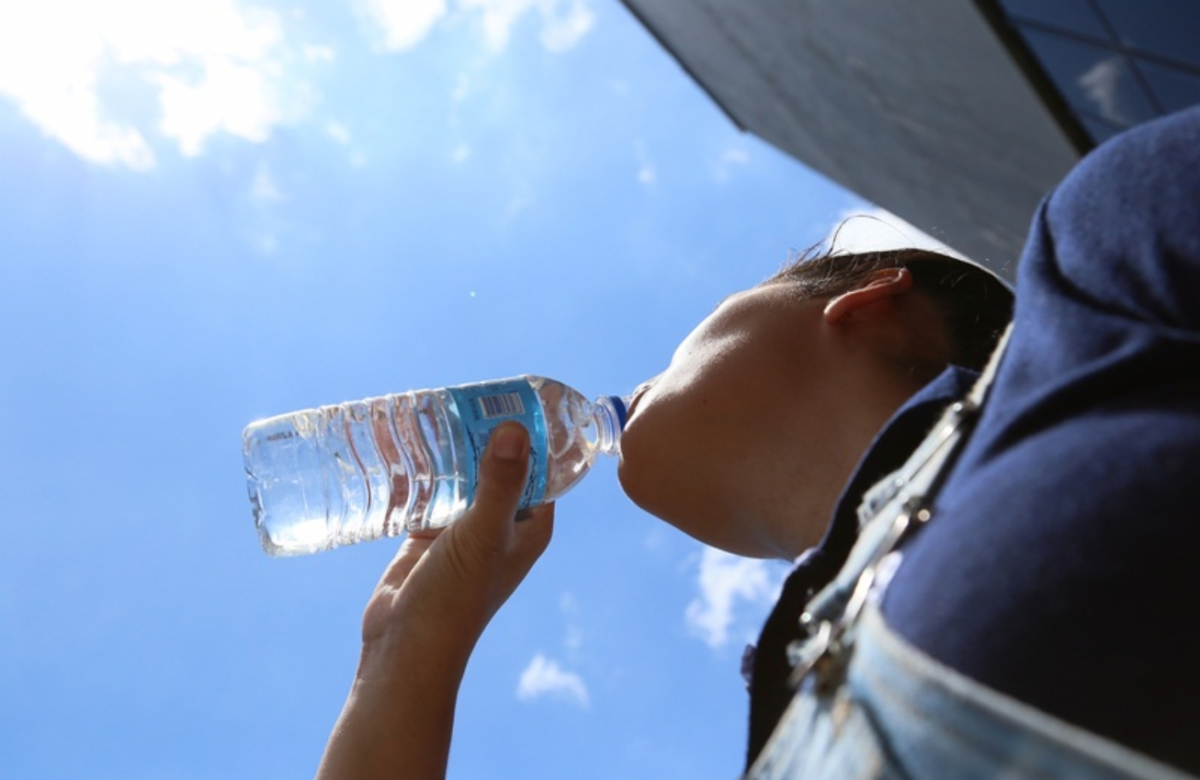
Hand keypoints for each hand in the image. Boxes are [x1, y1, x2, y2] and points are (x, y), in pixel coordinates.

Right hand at [316, 421, 553, 779]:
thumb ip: (499, 484)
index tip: (510, 391)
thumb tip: (516, 430)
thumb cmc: (455, 600)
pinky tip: (393, 442)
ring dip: (444, 446)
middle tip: (456, 393)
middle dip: (478, 430)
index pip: (543, 464)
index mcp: (531, 525)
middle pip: (496, 463)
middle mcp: (502, 524)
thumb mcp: (481, 535)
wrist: (404, 652)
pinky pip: (425, 491)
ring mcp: (464, 530)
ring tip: (423, 408)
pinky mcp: (427, 536)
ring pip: (458, 474)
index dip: (532, 429)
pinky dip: (414, 470)